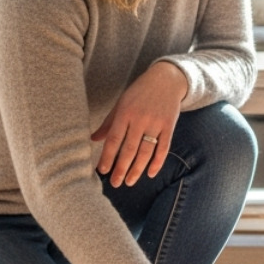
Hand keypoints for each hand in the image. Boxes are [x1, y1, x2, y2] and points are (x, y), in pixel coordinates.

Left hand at [91, 61, 186, 186]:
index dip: (107, 156)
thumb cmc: (139, 92)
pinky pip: (163, 148)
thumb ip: (109, 123)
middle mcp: (140, 119)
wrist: (166, 79)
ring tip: (130, 182)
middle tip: (116, 183)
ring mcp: (156, 123)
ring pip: (146, 151)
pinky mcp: (169, 126)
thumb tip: (93, 139)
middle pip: (129, 149)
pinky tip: (151, 173)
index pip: (114, 139)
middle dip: (122, 168)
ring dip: (138, 169)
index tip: (102, 171)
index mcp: (125, 113)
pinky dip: (158, 162)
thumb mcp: (121, 104)